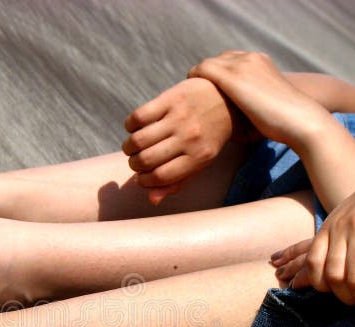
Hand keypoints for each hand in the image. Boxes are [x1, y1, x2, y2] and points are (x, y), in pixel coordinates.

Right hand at [122, 78, 238, 204]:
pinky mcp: (170, 98)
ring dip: (128, 147)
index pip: (161, 177)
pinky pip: (138, 116)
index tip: (141, 178)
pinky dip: (130, 126)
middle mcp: (190, 137)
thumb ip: (177, 182)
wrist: (226, 99)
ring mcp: (180, 117)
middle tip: (136, 161)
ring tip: (132, 147)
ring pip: (138, 139)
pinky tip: (135, 128)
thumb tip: (152, 200)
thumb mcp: (200, 163)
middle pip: (146, 159)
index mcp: (199, 157)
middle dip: (134, 164)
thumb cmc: (208, 137)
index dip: (144, 181)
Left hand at [188, 51, 331, 150]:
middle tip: (192, 97)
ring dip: (196, 80)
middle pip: (217, 61)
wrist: (299, 120)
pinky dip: (192, 81)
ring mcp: (241, 65)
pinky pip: (202, 70)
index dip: (216, 77)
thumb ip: (246, 110)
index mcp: (261, 63)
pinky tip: (185, 97)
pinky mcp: (232, 76)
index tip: (205, 94)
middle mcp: (250, 58)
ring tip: (184, 99)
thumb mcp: (264, 109)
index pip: (229, 61)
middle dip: (205, 77)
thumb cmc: (284, 125)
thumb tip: (228, 130)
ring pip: (207, 65)